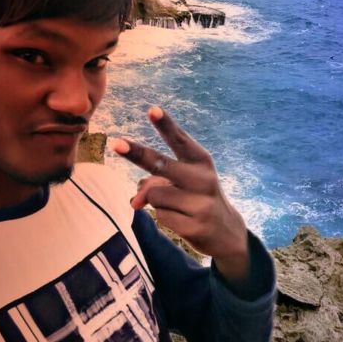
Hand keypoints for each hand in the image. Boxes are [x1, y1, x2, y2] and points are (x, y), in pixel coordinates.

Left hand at [111, 106, 249, 280]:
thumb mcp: (185, 183)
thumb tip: (136, 202)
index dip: (165, 125)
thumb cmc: (199, 197)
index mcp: (201, 161)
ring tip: (177, 206)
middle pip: (160, 164)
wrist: (227, 231)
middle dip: (136, 153)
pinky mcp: (194, 226)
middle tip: (116, 144)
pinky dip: (164, 217)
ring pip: (154, 194)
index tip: (152, 110)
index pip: (180, 140)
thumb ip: (157, 182)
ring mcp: (200, 203)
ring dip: (156, 201)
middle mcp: (203, 179)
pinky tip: (182, 220)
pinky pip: (160, 216)